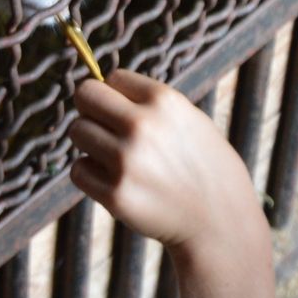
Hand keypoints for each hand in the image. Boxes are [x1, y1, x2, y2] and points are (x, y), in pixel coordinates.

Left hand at [70, 71, 262, 261]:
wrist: (220, 220)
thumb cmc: (203, 166)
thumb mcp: (189, 119)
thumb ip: (148, 103)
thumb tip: (100, 87)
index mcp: (164, 100)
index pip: (112, 77)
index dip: (116, 94)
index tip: (125, 112)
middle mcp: (142, 126)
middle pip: (85, 96)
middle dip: (92, 110)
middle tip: (107, 129)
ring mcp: (126, 161)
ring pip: (78, 132)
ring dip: (91, 143)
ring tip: (118, 158)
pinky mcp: (115, 194)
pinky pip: (79, 170)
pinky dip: (91, 175)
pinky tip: (116, 181)